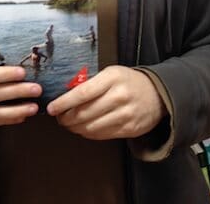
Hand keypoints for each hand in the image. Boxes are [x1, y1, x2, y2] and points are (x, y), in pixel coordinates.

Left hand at [46, 65, 165, 139]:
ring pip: (90, 127)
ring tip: (69, 124)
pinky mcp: (129, 129)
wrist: (158, 94)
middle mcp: (119, 97)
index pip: (82, 93)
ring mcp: (125, 115)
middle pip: (84, 113)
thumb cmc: (128, 82)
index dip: (63, 103)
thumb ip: (91, 83)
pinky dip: (88, 133)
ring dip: (75, 128)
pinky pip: (101, 135)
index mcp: (112, 78)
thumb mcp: (111, 73)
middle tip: (58, 117)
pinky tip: (84, 128)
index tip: (52, 108)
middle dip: (66, 118)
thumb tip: (65, 95)